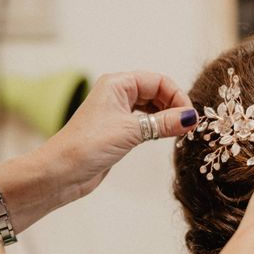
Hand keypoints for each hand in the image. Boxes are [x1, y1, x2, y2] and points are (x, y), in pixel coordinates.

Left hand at [46, 71, 197, 197]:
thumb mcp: (132, 131)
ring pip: (153, 108)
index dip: (177, 96)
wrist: (62, 172)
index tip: (190, 116)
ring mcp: (118, 113)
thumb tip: (191, 118)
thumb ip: (165, 123)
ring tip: (180, 132)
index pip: (158, 81)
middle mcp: (118, 94)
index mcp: (118, 84)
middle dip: (174, 106)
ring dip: (168, 117)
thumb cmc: (88, 145)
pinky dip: (159, 127)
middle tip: (188, 126)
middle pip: (157, 92)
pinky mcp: (119, 131)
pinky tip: (166, 136)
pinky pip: (146, 122)